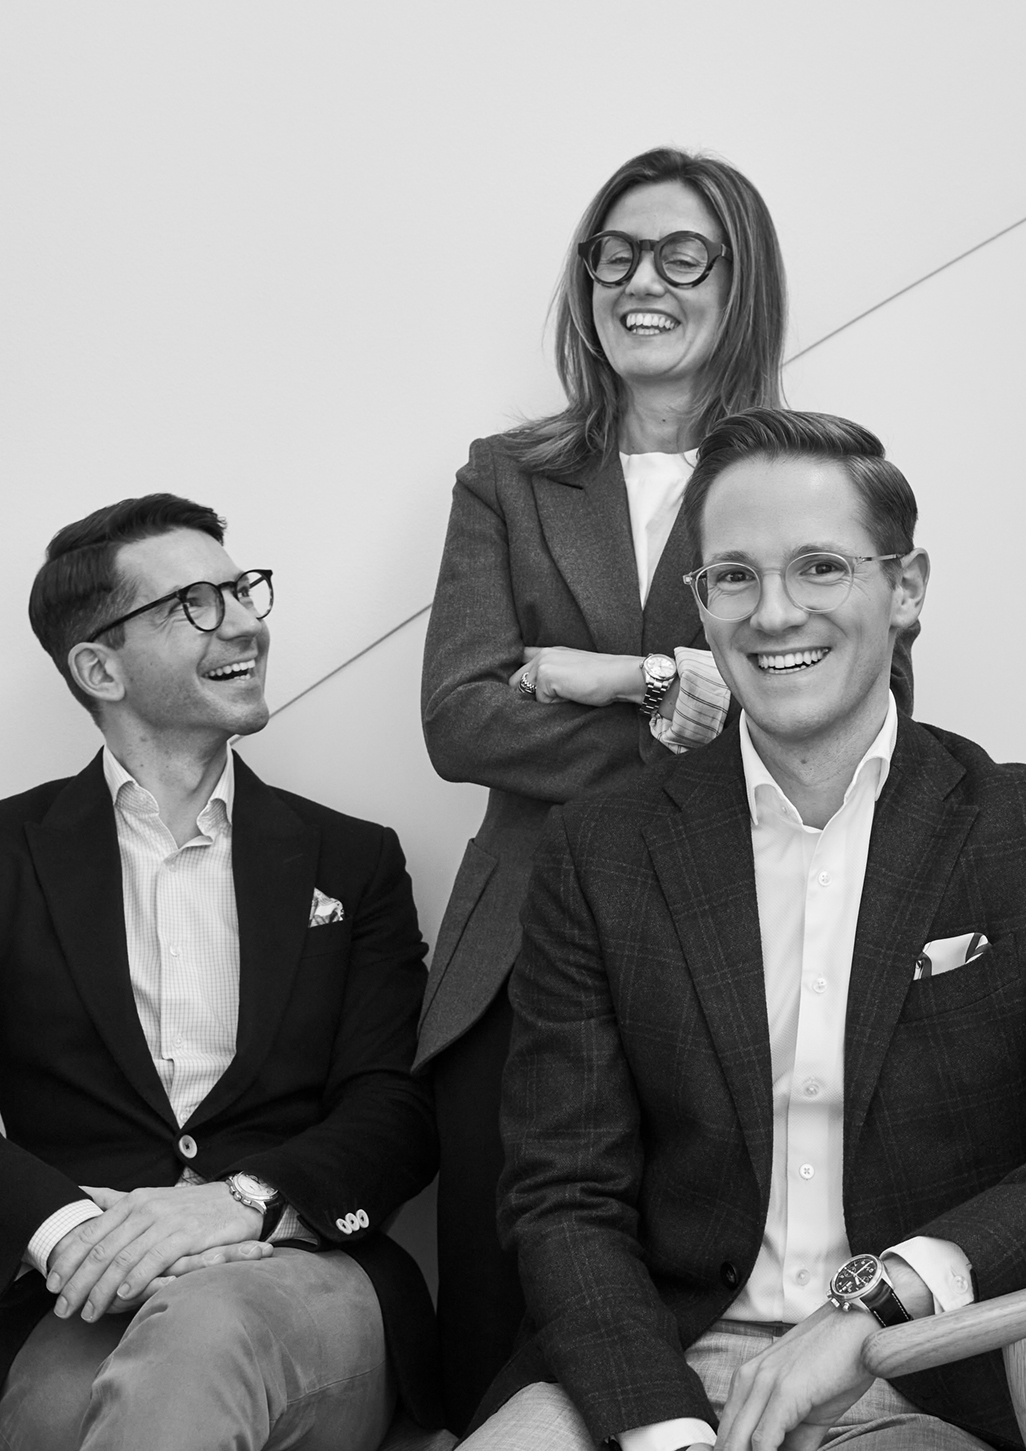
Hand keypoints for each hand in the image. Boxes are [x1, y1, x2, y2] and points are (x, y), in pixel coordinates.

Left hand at [46, 1182, 264, 1321]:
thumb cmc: (188, 1207)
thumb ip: (113, 1200)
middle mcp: (146, 1208)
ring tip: (88, 1312)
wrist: (237, 1201)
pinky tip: (122, 1296)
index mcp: (132, 1200)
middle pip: (102, 1250)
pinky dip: (135, 1279)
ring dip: (101, 1290)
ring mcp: (167, 1220)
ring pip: (123, 1258)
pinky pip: (155, 1259)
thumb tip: (80, 1192)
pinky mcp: (188, 1234)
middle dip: (78, 1283)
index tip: (51, 1284)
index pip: (91, 1232)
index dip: (67, 1260)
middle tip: (63, 1309)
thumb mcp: (149, 1198)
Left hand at [511, 647, 646, 706]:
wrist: (618, 676)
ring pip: (526, 693)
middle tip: (556, 697)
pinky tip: (573, 695)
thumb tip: (529, 693)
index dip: (519, 678)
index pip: (519, 661)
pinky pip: (542, 701)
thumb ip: (550, 675)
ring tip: (568, 694)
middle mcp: (542, 654)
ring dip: (543, 700)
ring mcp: (543, 664)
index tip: (526, 689)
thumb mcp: (571, 671)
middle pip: (515, 681)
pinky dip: (555, 705)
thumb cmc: (601, 678)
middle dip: (528, 695)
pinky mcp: (546, 677)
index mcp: (548, 651)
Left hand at [714, 1304, 875, 1450]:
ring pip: (737, 1442)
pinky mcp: (784, 1392)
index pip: (727, 1433)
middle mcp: (748, 1379)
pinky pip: (763, 1440)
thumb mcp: (808, 1408)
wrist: (860, 1325)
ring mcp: (764, 1383)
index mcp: (748, 1381)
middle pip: (727, 1440)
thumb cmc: (837, 1363)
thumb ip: (791, 1439)